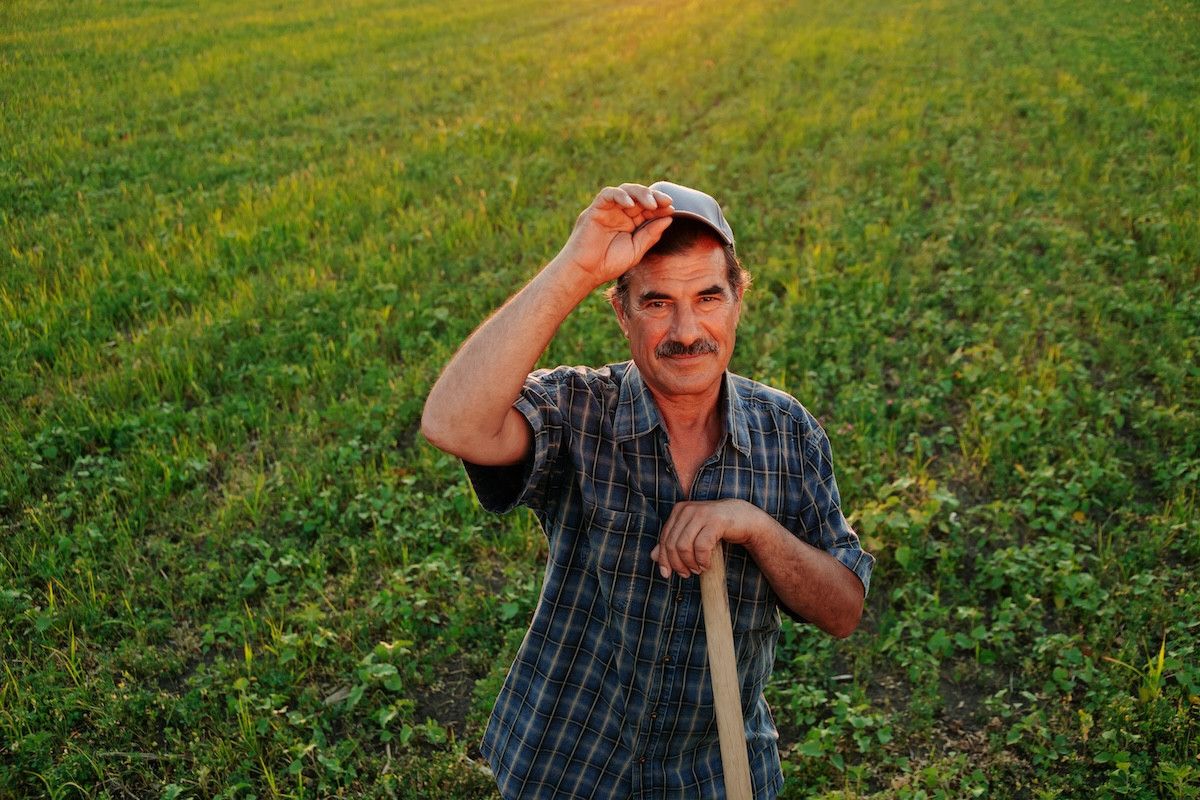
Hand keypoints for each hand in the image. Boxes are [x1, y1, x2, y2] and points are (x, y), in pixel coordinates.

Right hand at [556, 183, 674, 286]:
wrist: (585, 272)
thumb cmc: (609, 264)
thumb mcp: (636, 250)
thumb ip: (650, 235)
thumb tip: (669, 219)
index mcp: (631, 222)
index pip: (648, 208)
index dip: (660, 207)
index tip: (671, 209)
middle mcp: (620, 213)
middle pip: (639, 196)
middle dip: (654, 197)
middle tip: (666, 202)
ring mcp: (608, 210)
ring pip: (626, 191)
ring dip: (640, 194)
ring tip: (652, 204)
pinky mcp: (595, 209)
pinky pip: (607, 194)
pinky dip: (620, 195)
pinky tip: (630, 204)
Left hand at [650, 499, 769, 579]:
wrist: (744, 518)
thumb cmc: (716, 528)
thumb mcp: (692, 535)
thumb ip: (673, 542)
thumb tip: (652, 556)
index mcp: (679, 511)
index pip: (664, 539)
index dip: (664, 559)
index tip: (667, 575)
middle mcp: (687, 509)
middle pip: (672, 544)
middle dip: (677, 564)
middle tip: (687, 574)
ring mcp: (701, 513)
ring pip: (684, 546)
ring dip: (690, 563)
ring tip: (698, 569)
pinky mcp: (715, 520)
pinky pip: (701, 545)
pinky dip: (702, 559)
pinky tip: (706, 564)